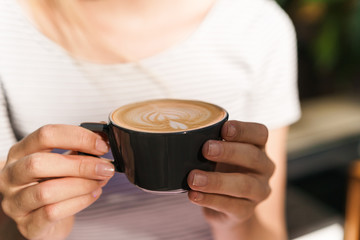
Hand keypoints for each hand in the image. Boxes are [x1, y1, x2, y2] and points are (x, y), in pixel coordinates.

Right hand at [0, 124, 113, 239]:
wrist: (41, 218)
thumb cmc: (53, 183)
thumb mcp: (64, 161)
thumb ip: (80, 148)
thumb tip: (105, 138)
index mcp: (21, 151)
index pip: (46, 135)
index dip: (78, 137)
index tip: (101, 145)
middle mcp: (11, 175)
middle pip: (39, 163)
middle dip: (80, 165)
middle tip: (105, 167)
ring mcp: (15, 201)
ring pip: (46, 191)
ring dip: (82, 185)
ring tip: (100, 182)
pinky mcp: (26, 224)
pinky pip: (52, 212)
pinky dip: (79, 202)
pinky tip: (93, 194)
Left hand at [187, 120, 274, 228]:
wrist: (223, 205)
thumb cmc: (219, 168)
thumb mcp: (218, 153)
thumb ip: (210, 142)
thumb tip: (183, 136)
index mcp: (258, 147)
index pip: (260, 133)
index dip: (243, 130)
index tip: (224, 129)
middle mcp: (264, 167)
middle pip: (253, 156)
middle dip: (229, 152)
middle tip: (205, 149)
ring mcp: (259, 191)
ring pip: (244, 185)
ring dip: (217, 181)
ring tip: (193, 179)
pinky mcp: (246, 211)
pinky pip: (231, 206)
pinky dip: (210, 200)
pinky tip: (194, 195)